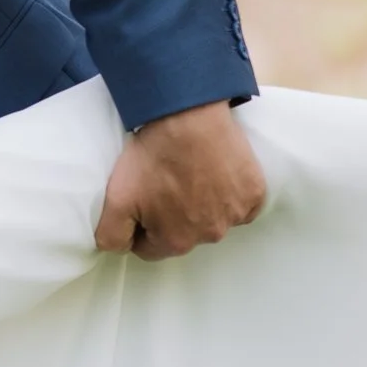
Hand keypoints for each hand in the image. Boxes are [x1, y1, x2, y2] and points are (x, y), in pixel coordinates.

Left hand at [94, 100, 265, 260]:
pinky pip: (242, 203)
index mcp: (176, 242)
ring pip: (214, 217)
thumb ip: (112, 236)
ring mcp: (235, 215)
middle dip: (172, 214)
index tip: (142, 198)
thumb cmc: (152, 156)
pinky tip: (218, 172)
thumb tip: (123, 250)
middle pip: (184, 233)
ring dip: (204, 202)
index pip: (151, 247)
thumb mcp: (115, 200)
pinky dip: (231, 193)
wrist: (188, 116)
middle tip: (166, 180)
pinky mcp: (254, 193)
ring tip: (191, 171)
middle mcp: (210, 235)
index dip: (141, 224)